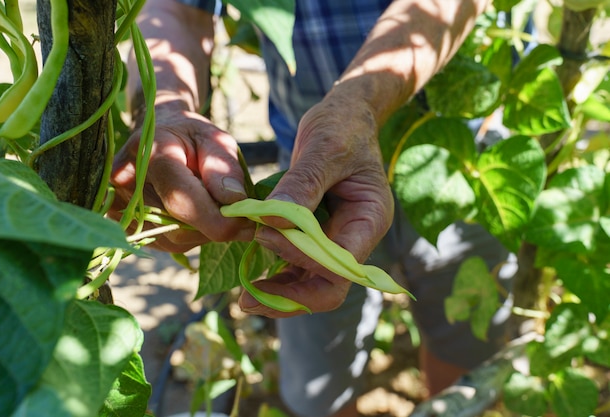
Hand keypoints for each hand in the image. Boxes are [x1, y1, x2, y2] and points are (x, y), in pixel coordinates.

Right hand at [109, 111, 255, 251]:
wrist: (160, 137)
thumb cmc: (192, 137)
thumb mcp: (215, 140)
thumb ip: (224, 168)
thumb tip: (235, 202)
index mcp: (148, 151)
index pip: (180, 197)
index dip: (217, 219)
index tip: (248, 223)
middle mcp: (125, 180)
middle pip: (178, 224)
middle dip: (216, 226)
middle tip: (241, 216)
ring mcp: (119, 205)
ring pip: (174, 239)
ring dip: (205, 232)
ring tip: (214, 207)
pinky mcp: (125, 225)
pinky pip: (167, 244)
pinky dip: (191, 235)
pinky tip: (196, 214)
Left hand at [239, 95, 394, 317]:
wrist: (344, 117)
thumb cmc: (342, 127)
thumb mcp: (324, 148)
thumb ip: (302, 185)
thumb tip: (272, 222)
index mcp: (369, 220)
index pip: (340, 263)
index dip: (303, 260)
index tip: (264, 236)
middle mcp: (355, 237)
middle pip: (328, 287)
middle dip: (290, 298)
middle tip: (246, 300)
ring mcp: (336, 239)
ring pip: (311, 283)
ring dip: (279, 293)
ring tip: (244, 296)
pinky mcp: (316, 236)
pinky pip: (297, 266)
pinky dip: (276, 274)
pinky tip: (250, 275)